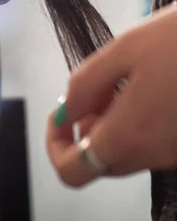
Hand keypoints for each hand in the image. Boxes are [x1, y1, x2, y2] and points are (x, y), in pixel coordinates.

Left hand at [47, 5, 176, 187]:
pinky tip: (144, 88)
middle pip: (98, 161)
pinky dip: (135, 123)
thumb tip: (65, 112)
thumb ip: (84, 85)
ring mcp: (175, 153)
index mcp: (131, 134)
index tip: (60, 114)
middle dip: (84, 128)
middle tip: (95, 88)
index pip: (73, 170)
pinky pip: (149, 144)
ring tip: (122, 81)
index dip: (55, 145)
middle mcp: (155, 154)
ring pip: (124, 153)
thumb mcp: (122, 50)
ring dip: (110, 123)